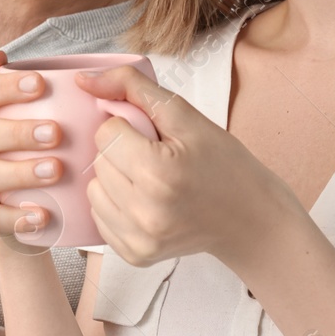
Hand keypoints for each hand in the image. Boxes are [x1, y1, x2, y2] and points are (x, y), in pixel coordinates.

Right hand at [0, 48, 60, 238]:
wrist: (6, 191)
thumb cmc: (10, 139)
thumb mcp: (6, 106)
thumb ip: (0, 77)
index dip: (6, 87)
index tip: (41, 84)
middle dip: (18, 133)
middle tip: (57, 132)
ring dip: (20, 173)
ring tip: (56, 170)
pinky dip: (14, 218)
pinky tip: (42, 215)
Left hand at [75, 66, 303, 268]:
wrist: (250, 220)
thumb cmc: (223, 165)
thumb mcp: (187, 117)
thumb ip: (133, 89)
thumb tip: (84, 80)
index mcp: (158, 173)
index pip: (105, 133)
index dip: (128, 127)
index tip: (155, 137)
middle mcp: (144, 212)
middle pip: (98, 160)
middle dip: (121, 151)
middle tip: (157, 158)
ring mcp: (139, 239)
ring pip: (94, 188)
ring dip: (116, 178)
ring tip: (151, 180)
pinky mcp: (135, 255)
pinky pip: (100, 216)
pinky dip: (117, 205)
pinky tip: (146, 202)